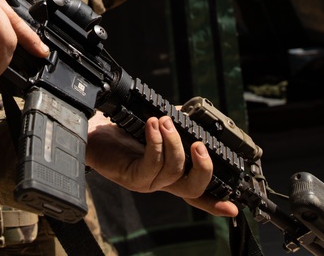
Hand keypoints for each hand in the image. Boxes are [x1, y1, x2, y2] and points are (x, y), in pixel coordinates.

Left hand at [85, 113, 238, 216]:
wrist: (89, 134)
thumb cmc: (120, 132)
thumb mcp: (153, 129)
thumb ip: (175, 127)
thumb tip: (190, 115)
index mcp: (170, 174)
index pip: (196, 193)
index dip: (215, 202)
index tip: (233, 207)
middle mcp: (161, 182)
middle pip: (193, 188)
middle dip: (203, 167)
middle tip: (199, 145)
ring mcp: (146, 182)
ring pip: (173, 170)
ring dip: (173, 142)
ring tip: (164, 120)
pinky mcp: (131, 176)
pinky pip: (152, 163)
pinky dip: (156, 142)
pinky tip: (153, 126)